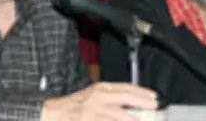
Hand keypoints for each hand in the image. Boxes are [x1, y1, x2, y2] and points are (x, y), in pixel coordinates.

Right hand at [41, 82, 157, 120]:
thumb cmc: (74, 106)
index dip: (141, 93)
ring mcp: (92, 113)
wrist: (52, 114)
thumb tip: (133, 102)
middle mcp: (97, 99)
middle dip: (142, 104)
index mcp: (100, 89)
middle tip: (154, 108)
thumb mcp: (93, 95)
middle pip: (125, 99)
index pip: (126, 88)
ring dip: (132, 119)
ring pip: (119, 116)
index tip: (153, 97)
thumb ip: (111, 97)